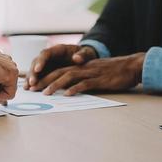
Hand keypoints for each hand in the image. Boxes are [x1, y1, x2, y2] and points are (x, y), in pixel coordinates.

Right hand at [24, 44, 96, 90]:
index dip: (40, 61)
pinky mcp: (46, 72)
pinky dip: (32, 82)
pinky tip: (28, 89)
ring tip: (27, 87)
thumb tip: (77, 58)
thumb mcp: (87, 53)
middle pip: (37, 62)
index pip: (46, 54)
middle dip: (33, 72)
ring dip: (30, 78)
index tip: (38, 70)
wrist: (84, 59)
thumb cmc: (85, 55)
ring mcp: (46, 64)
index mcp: (57, 50)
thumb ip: (83, 55)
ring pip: (34, 70)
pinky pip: (37, 76)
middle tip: (32, 83)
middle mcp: (49, 56)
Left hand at [28, 53, 144, 95]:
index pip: (56, 71)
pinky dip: (75, 89)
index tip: (32, 86)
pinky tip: (67, 95)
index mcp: (78, 67)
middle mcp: (81, 68)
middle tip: (32, 89)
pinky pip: (85, 84)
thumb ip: (79, 80)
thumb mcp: (91, 75)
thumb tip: (66, 91)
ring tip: (45, 93)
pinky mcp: (99, 79)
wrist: (130, 67)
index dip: (43, 77)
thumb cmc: (110, 73)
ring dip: (55, 84)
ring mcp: (89, 73)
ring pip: (68, 76)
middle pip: (58, 72)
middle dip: (43, 80)